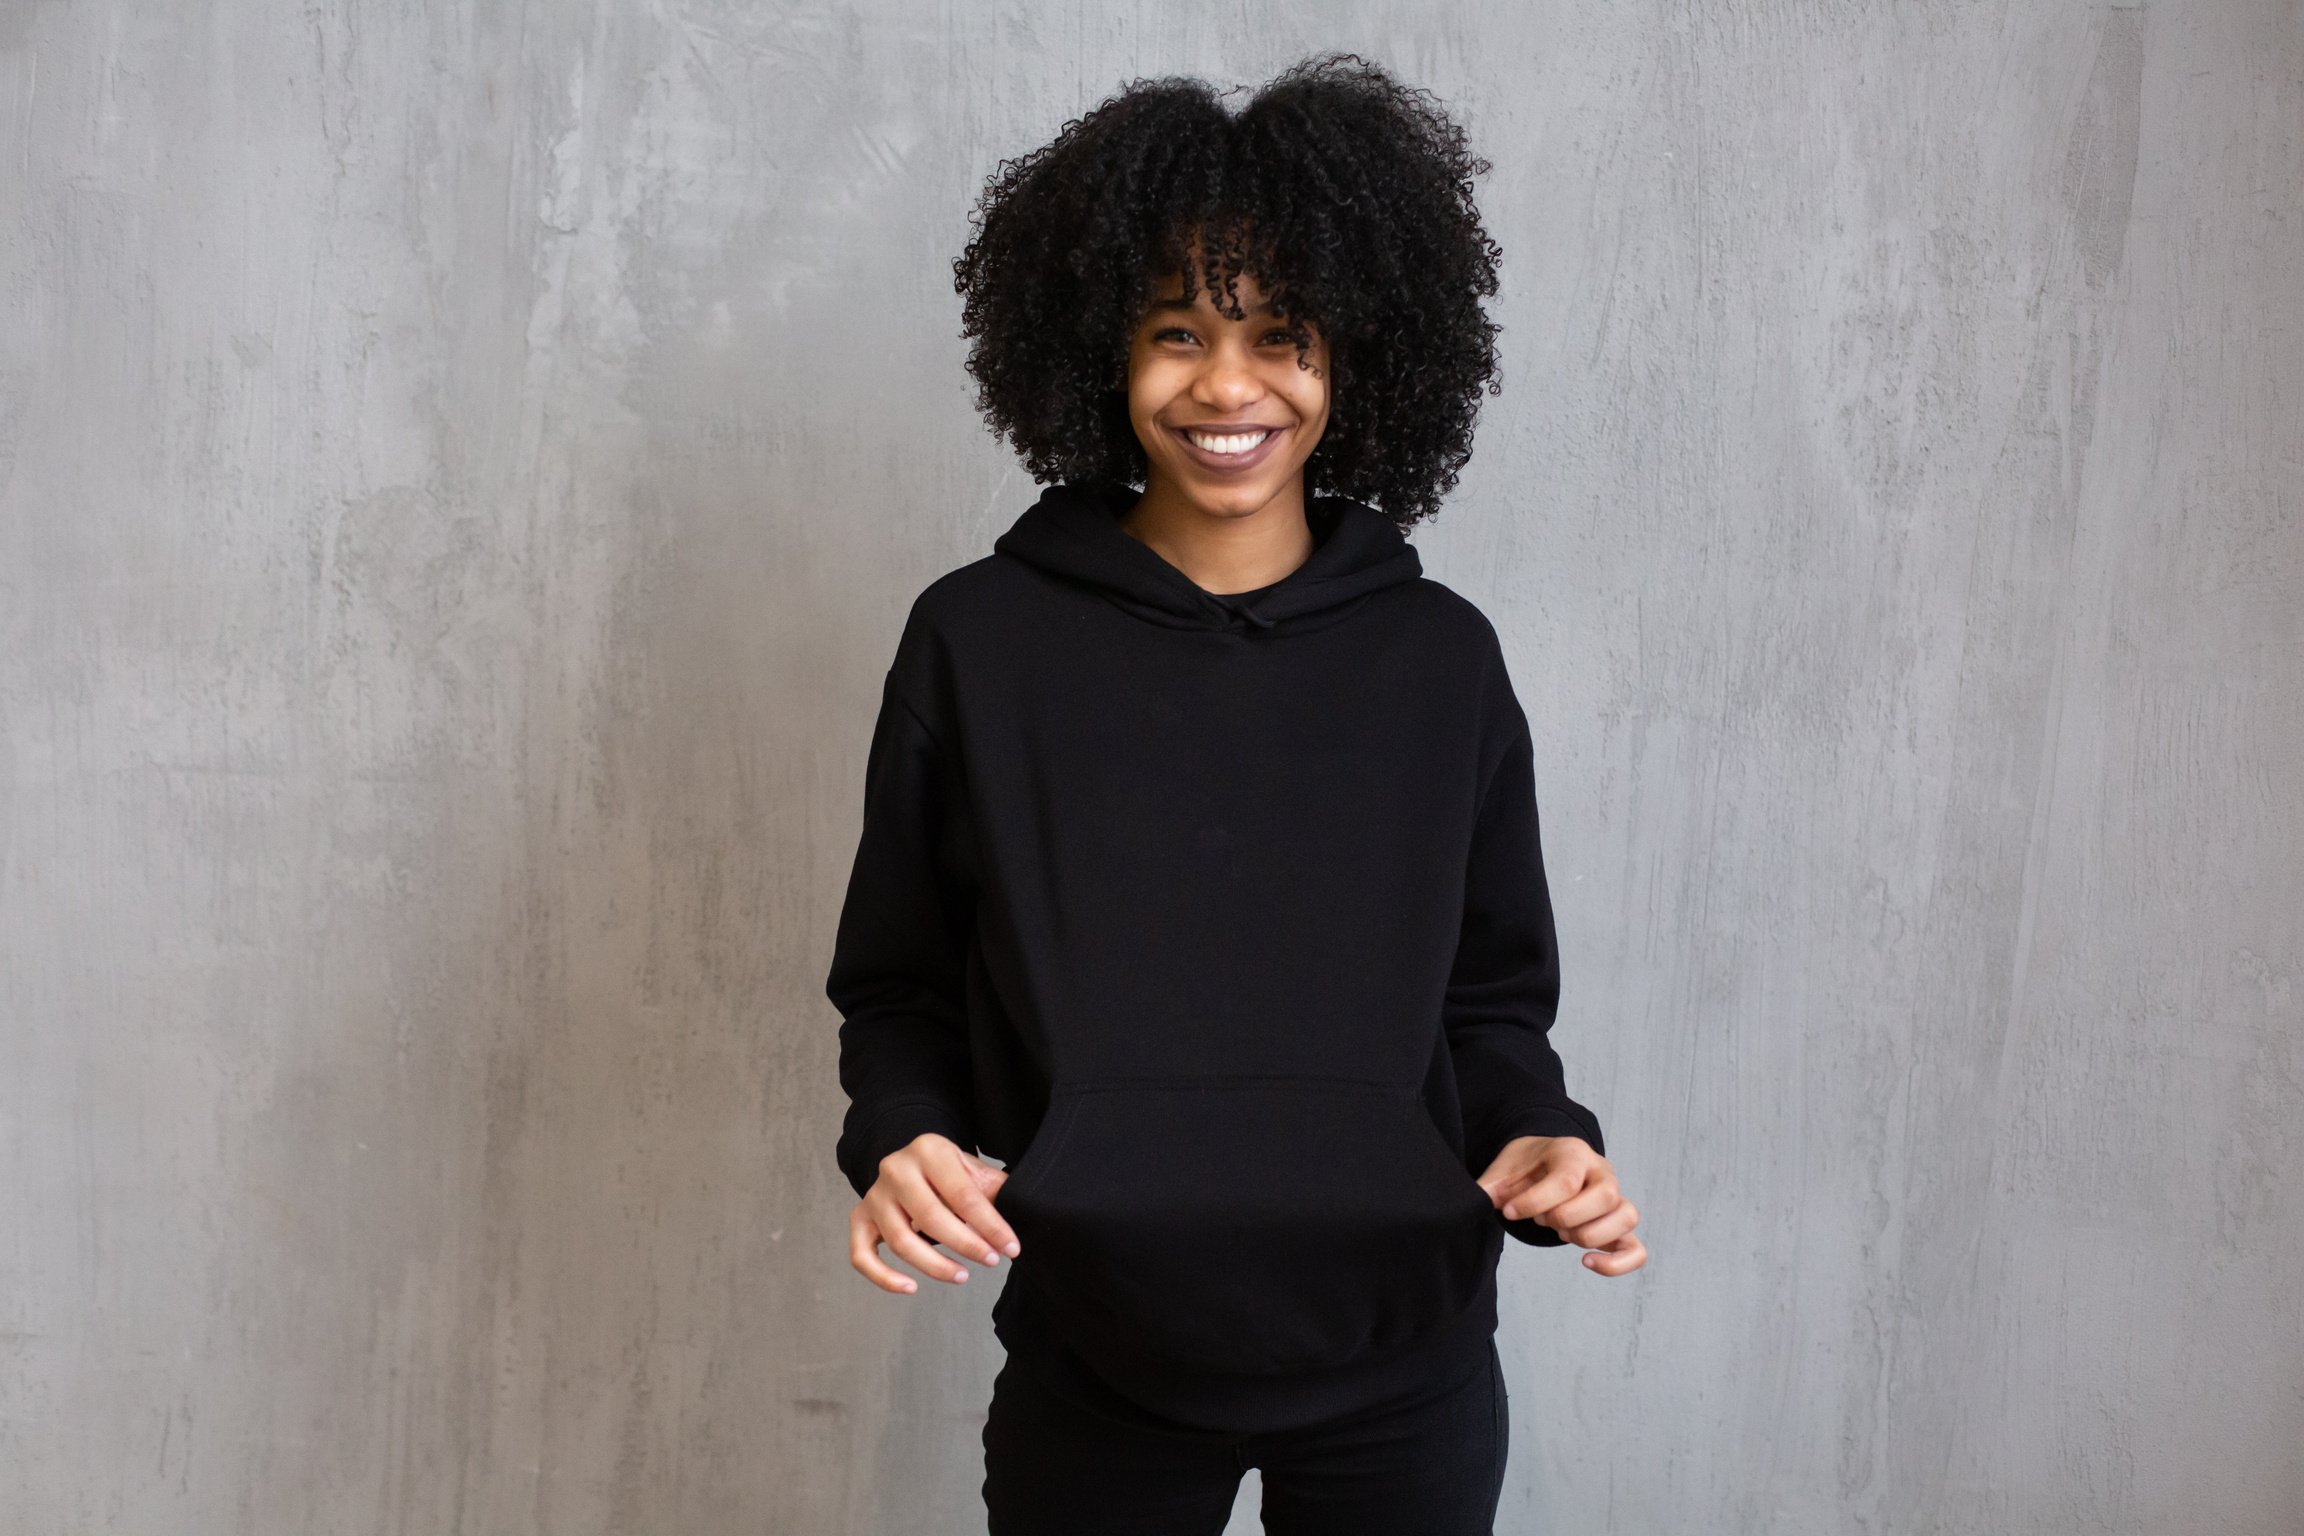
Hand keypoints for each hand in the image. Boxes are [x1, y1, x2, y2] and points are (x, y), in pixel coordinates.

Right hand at [850, 1132, 1023, 1294]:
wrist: (914, 1162)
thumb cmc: (950, 1172)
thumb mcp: (974, 1171)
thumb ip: (995, 1192)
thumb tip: (1027, 1214)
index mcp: (929, 1149)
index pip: (963, 1195)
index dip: (990, 1226)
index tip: (1011, 1248)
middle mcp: (895, 1168)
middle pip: (930, 1217)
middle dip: (966, 1245)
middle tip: (991, 1261)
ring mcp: (874, 1195)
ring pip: (900, 1241)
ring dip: (934, 1265)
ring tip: (963, 1275)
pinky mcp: (861, 1218)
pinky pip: (862, 1255)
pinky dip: (883, 1277)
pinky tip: (910, 1288)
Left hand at [1475, 1134, 1646, 1276]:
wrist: (1545, 1162)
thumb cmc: (1528, 1165)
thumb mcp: (1506, 1168)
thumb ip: (1491, 1185)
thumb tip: (1478, 1201)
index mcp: (1574, 1152)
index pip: (1566, 1181)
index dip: (1534, 1202)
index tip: (1507, 1210)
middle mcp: (1602, 1172)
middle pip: (1606, 1196)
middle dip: (1565, 1216)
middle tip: (1542, 1218)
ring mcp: (1616, 1199)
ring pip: (1626, 1217)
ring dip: (1588, 1234)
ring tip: (1561, 1231)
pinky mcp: (1618, 1226)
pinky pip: (1637, 1250)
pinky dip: (1617, 1263)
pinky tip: (1587, 1263)